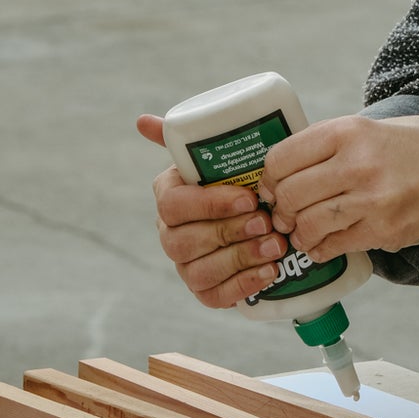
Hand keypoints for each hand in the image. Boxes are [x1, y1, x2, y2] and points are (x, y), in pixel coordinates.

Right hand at [137, 115, 289, 308]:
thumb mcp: (220, 155)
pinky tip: (270, 272)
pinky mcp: (205, 290)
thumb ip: (185, 137)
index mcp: (168, 195)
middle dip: (229, 233)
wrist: (263, 212)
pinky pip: (214, 296)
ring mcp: (185, 265)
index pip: (173, 205)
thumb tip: (143, 120)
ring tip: (275, 247)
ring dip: (240, 259)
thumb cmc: (239, 179)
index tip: (248, 197)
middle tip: (267, 223)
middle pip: (184, 242)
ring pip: (199, 271)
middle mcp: (170, 233)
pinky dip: (243, 285)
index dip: (210, 205)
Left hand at [264, 115, 418, 261]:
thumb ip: (331, 145)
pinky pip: (334, 246)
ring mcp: (373, 199)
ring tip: (303, 232)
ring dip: (298, 233)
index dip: (267, 178)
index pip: (282, 158)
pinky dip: (320, 250)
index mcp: (349, 131)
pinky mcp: (386, 229)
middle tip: (284, 214)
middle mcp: (358, 163)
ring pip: (307, 224)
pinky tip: (323, 245)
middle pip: (289, 194)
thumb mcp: (373, 127)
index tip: (270, 187)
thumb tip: (285, 171)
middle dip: (279, 209)